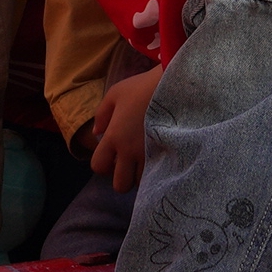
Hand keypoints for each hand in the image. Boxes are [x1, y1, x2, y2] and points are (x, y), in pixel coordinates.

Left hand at [88, 64, 164, 192]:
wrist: (174, 86)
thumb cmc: (142, 88)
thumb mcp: (115, 93)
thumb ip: (102, 114)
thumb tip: (97, 132)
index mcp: (114, 137)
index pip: (98, 166)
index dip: (102, 164)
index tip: (110, 156)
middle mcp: (130, 152)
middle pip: (120, 185)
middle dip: (122, 178)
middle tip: (128, 163)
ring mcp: (150, 156)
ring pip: (142, 183)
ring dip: (140, 175)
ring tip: (144, 159)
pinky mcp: (168, 156)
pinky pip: (159, 176)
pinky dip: (155, 172)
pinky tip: (157, 158)